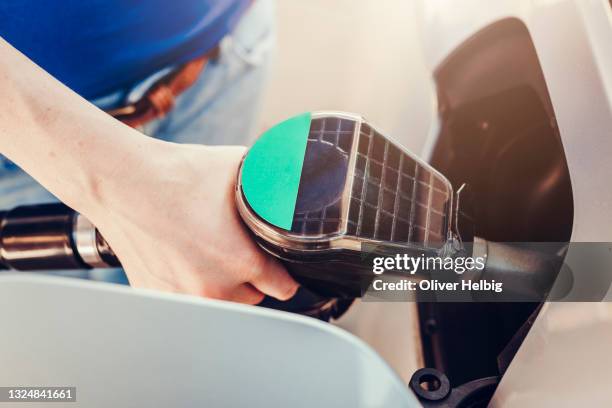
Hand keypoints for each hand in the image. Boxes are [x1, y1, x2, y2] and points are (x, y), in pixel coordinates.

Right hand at [87, 141, 298, 303]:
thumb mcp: (239, 169)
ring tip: (209, 253)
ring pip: (221, 302)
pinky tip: (183, 257)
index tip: (278, 266)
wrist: (122, 181)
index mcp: (241, 262)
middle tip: (237, 249)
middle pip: (253, 296)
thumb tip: (293, 181)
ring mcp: (182, 297)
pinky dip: (190, 285)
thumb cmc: (177, 174)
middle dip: (251, 278)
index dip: (285, 274)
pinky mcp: (156, 295)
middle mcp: (214, 289)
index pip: (284, 288)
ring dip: (223, 287)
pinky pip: (187, 300)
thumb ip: (272, 183)